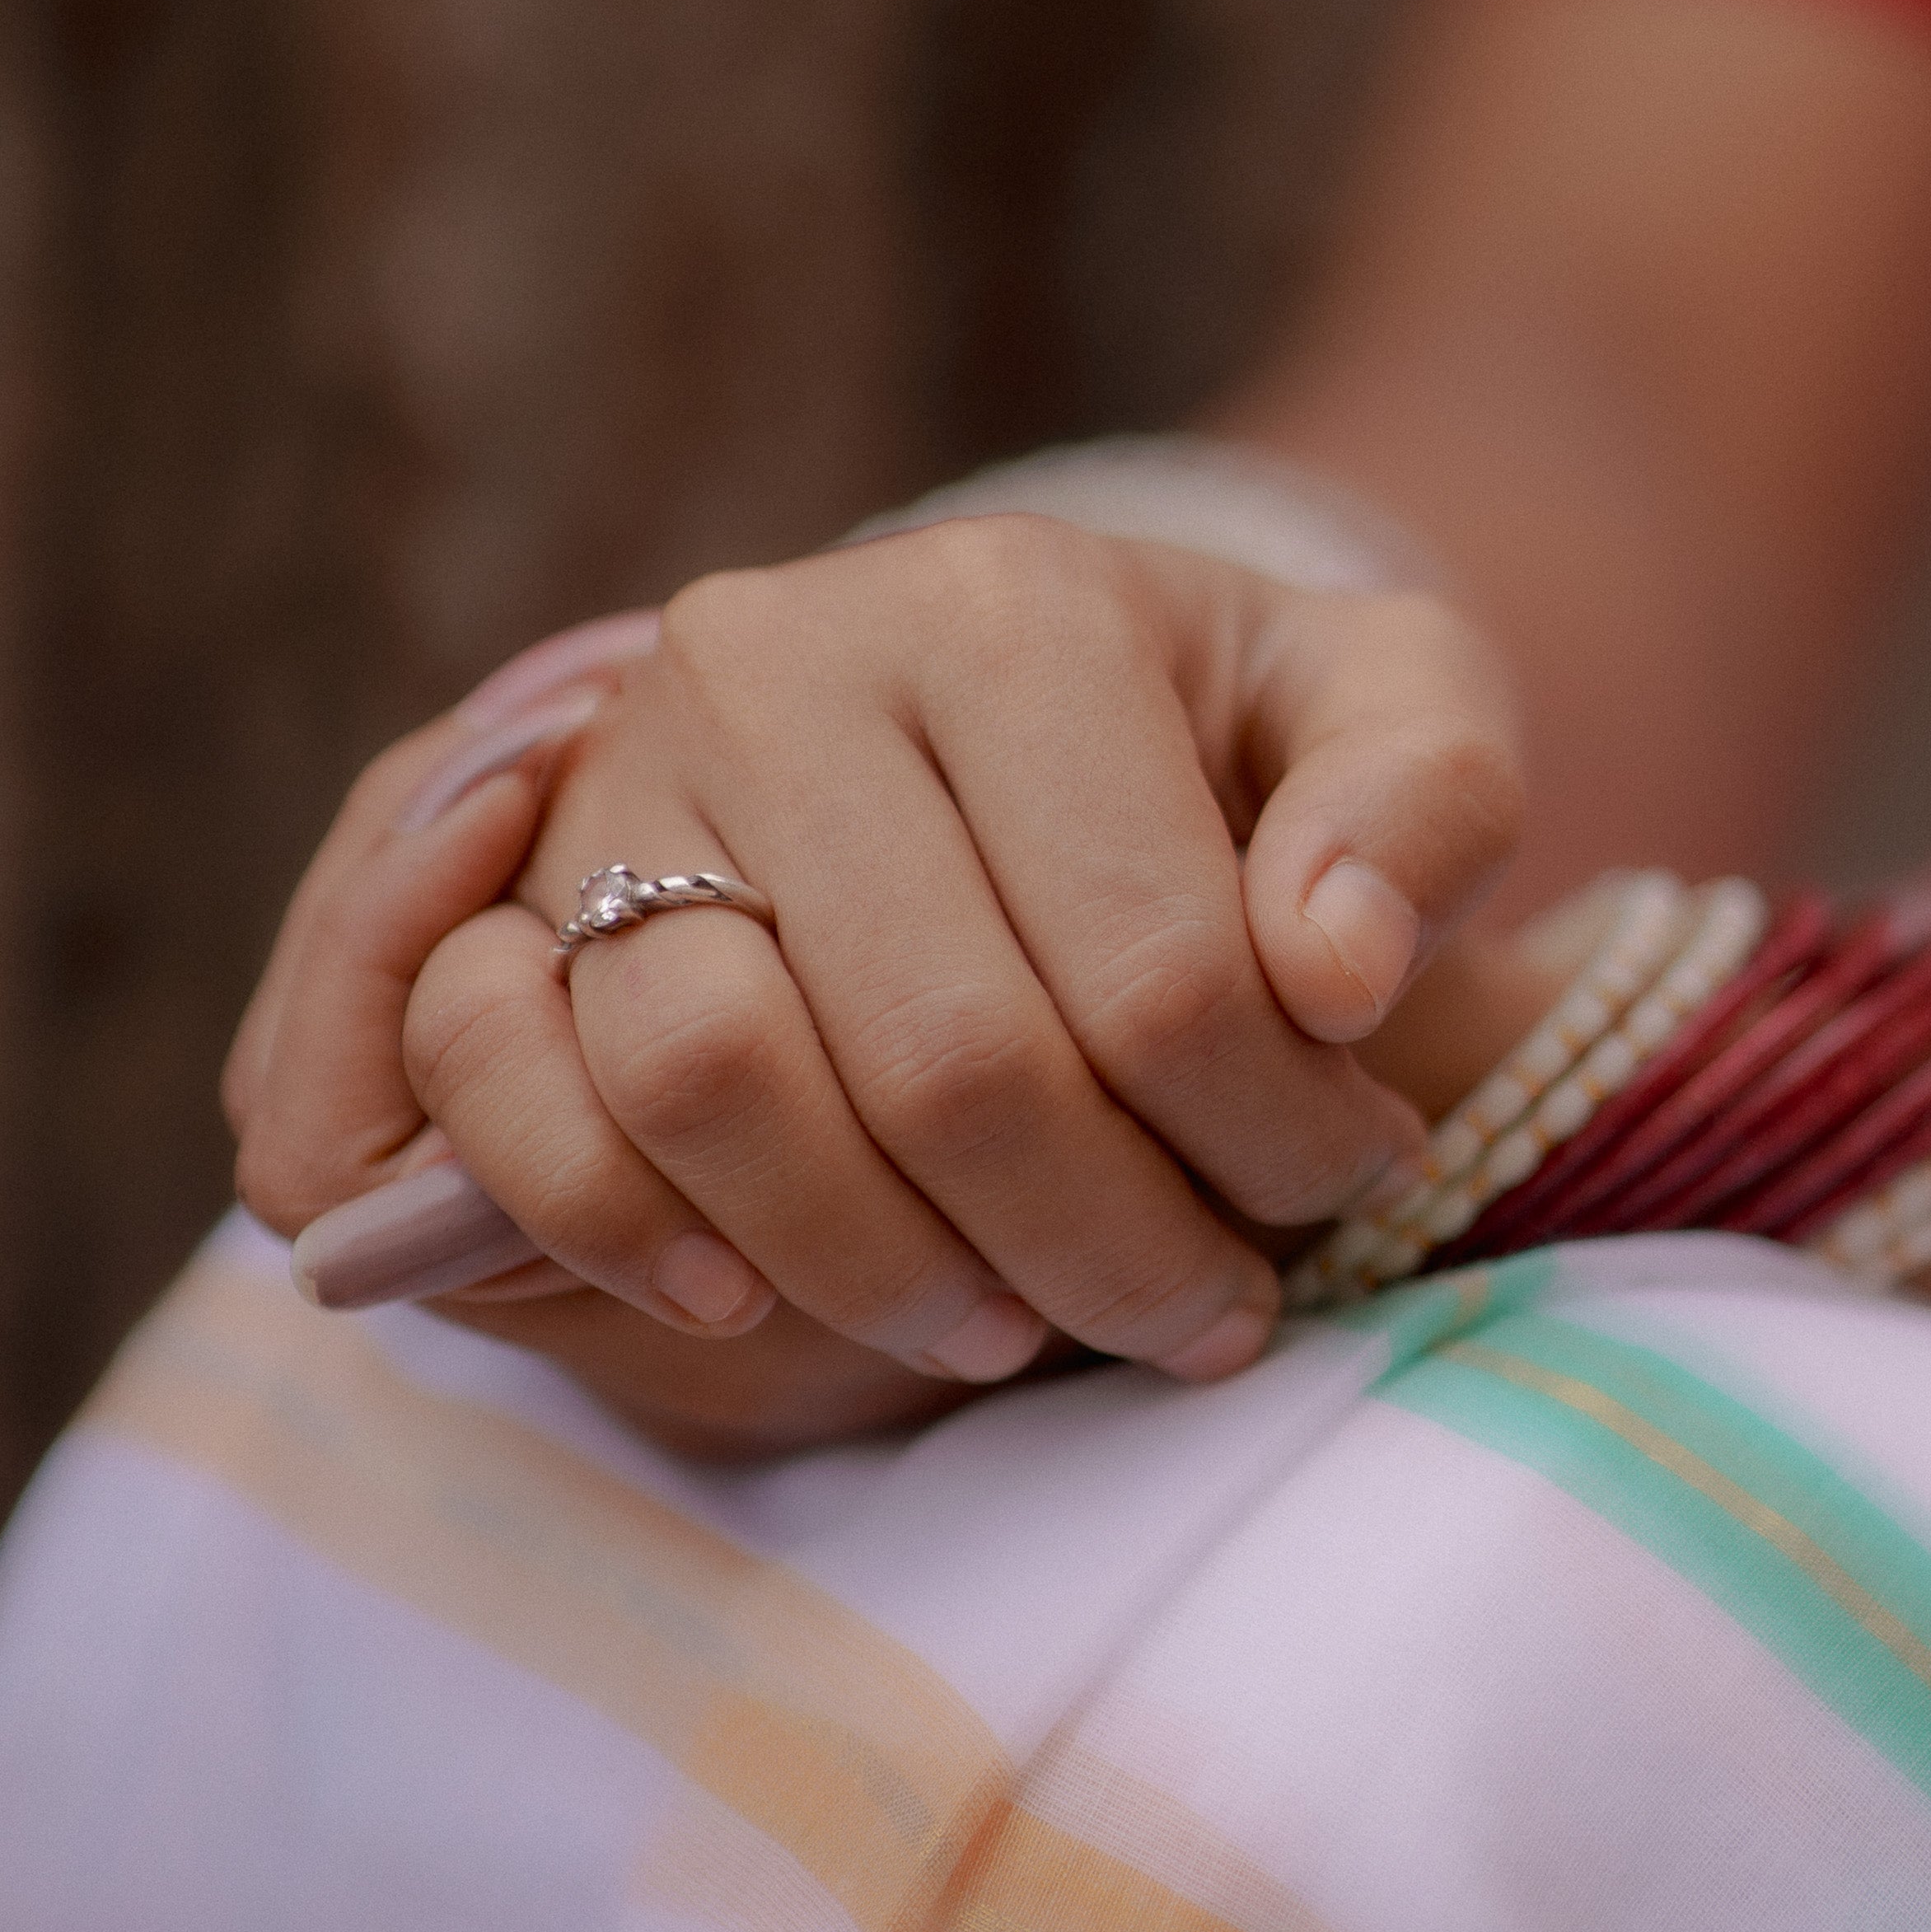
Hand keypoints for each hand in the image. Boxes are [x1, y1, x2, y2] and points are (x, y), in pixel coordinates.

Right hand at [229, 520, 1523, 1425]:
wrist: (1018, 715)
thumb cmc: (1221, 743)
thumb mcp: (1387, 716)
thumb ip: (1425, 804)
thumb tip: (1335, 970)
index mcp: (1008, 607)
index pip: (1162, 969)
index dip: (1276, 1140)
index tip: (1347, 1183)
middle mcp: (781, 660)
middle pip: (949, 1062)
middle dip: (1108, 1248)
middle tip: (1207, 1313)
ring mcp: (618, 777)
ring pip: (712, 1081)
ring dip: (883, 1269)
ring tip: (1016, 1324)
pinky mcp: (507, 897)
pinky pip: (505, 1086)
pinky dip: (616, 1225)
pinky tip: (749, 1304)